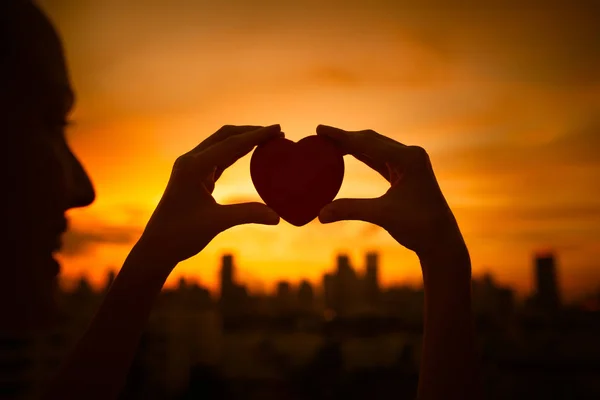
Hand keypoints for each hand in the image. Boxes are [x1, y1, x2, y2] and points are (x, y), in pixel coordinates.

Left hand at [136, 125, 282, 266]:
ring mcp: (191, 168)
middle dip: (251, 132)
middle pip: (225, 136)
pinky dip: (236, 153)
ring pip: (221, 145)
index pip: (231, 144)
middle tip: (277, 132)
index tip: (278, 128)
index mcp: (194, 167)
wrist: (157, 246)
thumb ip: (248, 215)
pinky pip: (218, 158)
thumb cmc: (181, 234)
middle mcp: (191, 161)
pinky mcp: (194, 176)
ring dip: (244, 140)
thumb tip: (277, 217)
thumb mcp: (217, 222)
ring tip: (268, 139)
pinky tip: (250, 152)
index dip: (256, 136)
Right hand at [317, 125, 466, 261]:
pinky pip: (381, 159)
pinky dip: (364, 155)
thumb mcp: (382, 215)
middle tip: (320, 135)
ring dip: (354, 145)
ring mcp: (410, 163)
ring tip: (331, 143)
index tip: (320, 129)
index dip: (341, 136)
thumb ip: (350, 210)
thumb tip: (320, 215)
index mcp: (407, 159)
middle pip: (371, 139)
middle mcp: (410, 155)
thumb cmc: (418, 226)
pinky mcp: (407, 173)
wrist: (442, 241)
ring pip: (376, 148)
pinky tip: (350, 153)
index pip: (367, 142)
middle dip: (345, 138)